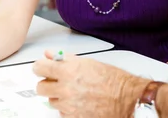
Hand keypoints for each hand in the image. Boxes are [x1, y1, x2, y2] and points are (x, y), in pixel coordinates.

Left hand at [33, 50, 149, 117]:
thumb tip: (51, 55)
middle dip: (46, 83)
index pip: (39, 68)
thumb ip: (66, 59)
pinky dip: (67, 108)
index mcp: (69, 71)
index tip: (42, 67)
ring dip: (58, 96)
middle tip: (56, 81)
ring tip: (73, 92)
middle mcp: (66, 89)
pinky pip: (61, 113)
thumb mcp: (89, 62)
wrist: (127, 99)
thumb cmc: (114, 80)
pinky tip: (79, 102)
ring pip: (51, 101)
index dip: (40, 67)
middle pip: (40, 87)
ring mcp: (68, 105)